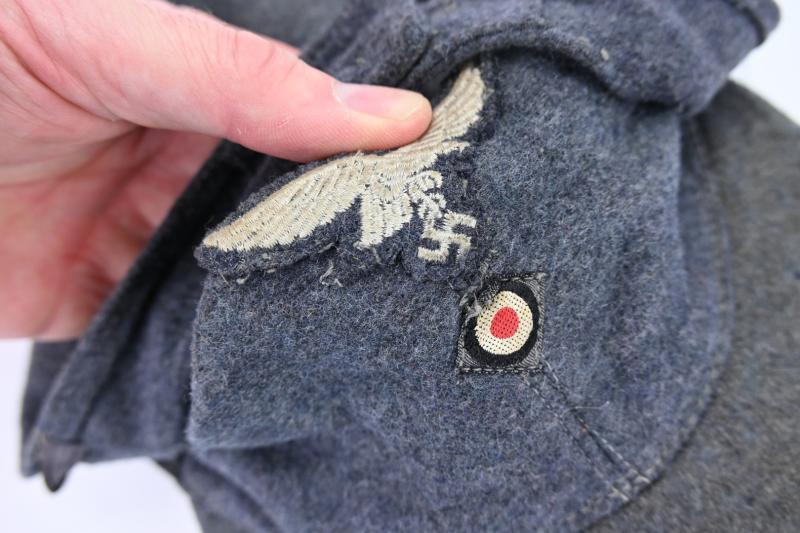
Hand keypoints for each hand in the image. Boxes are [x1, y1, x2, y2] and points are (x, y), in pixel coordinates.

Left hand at [0, 0, 431, 338]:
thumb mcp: (116, 35)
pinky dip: (222, 343)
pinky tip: (275, 347)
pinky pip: (182, 334)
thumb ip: (246, 78)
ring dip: (288, 294)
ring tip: (369, 311)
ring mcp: (148, 238)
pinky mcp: (108, 303)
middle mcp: (184, 166)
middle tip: (421, 257)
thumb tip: (387, 113)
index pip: (309, 126)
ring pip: (244, 278)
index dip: (371, 150)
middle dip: (341, 233)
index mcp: (201, 94)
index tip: (440, 178)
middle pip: (285, 208)